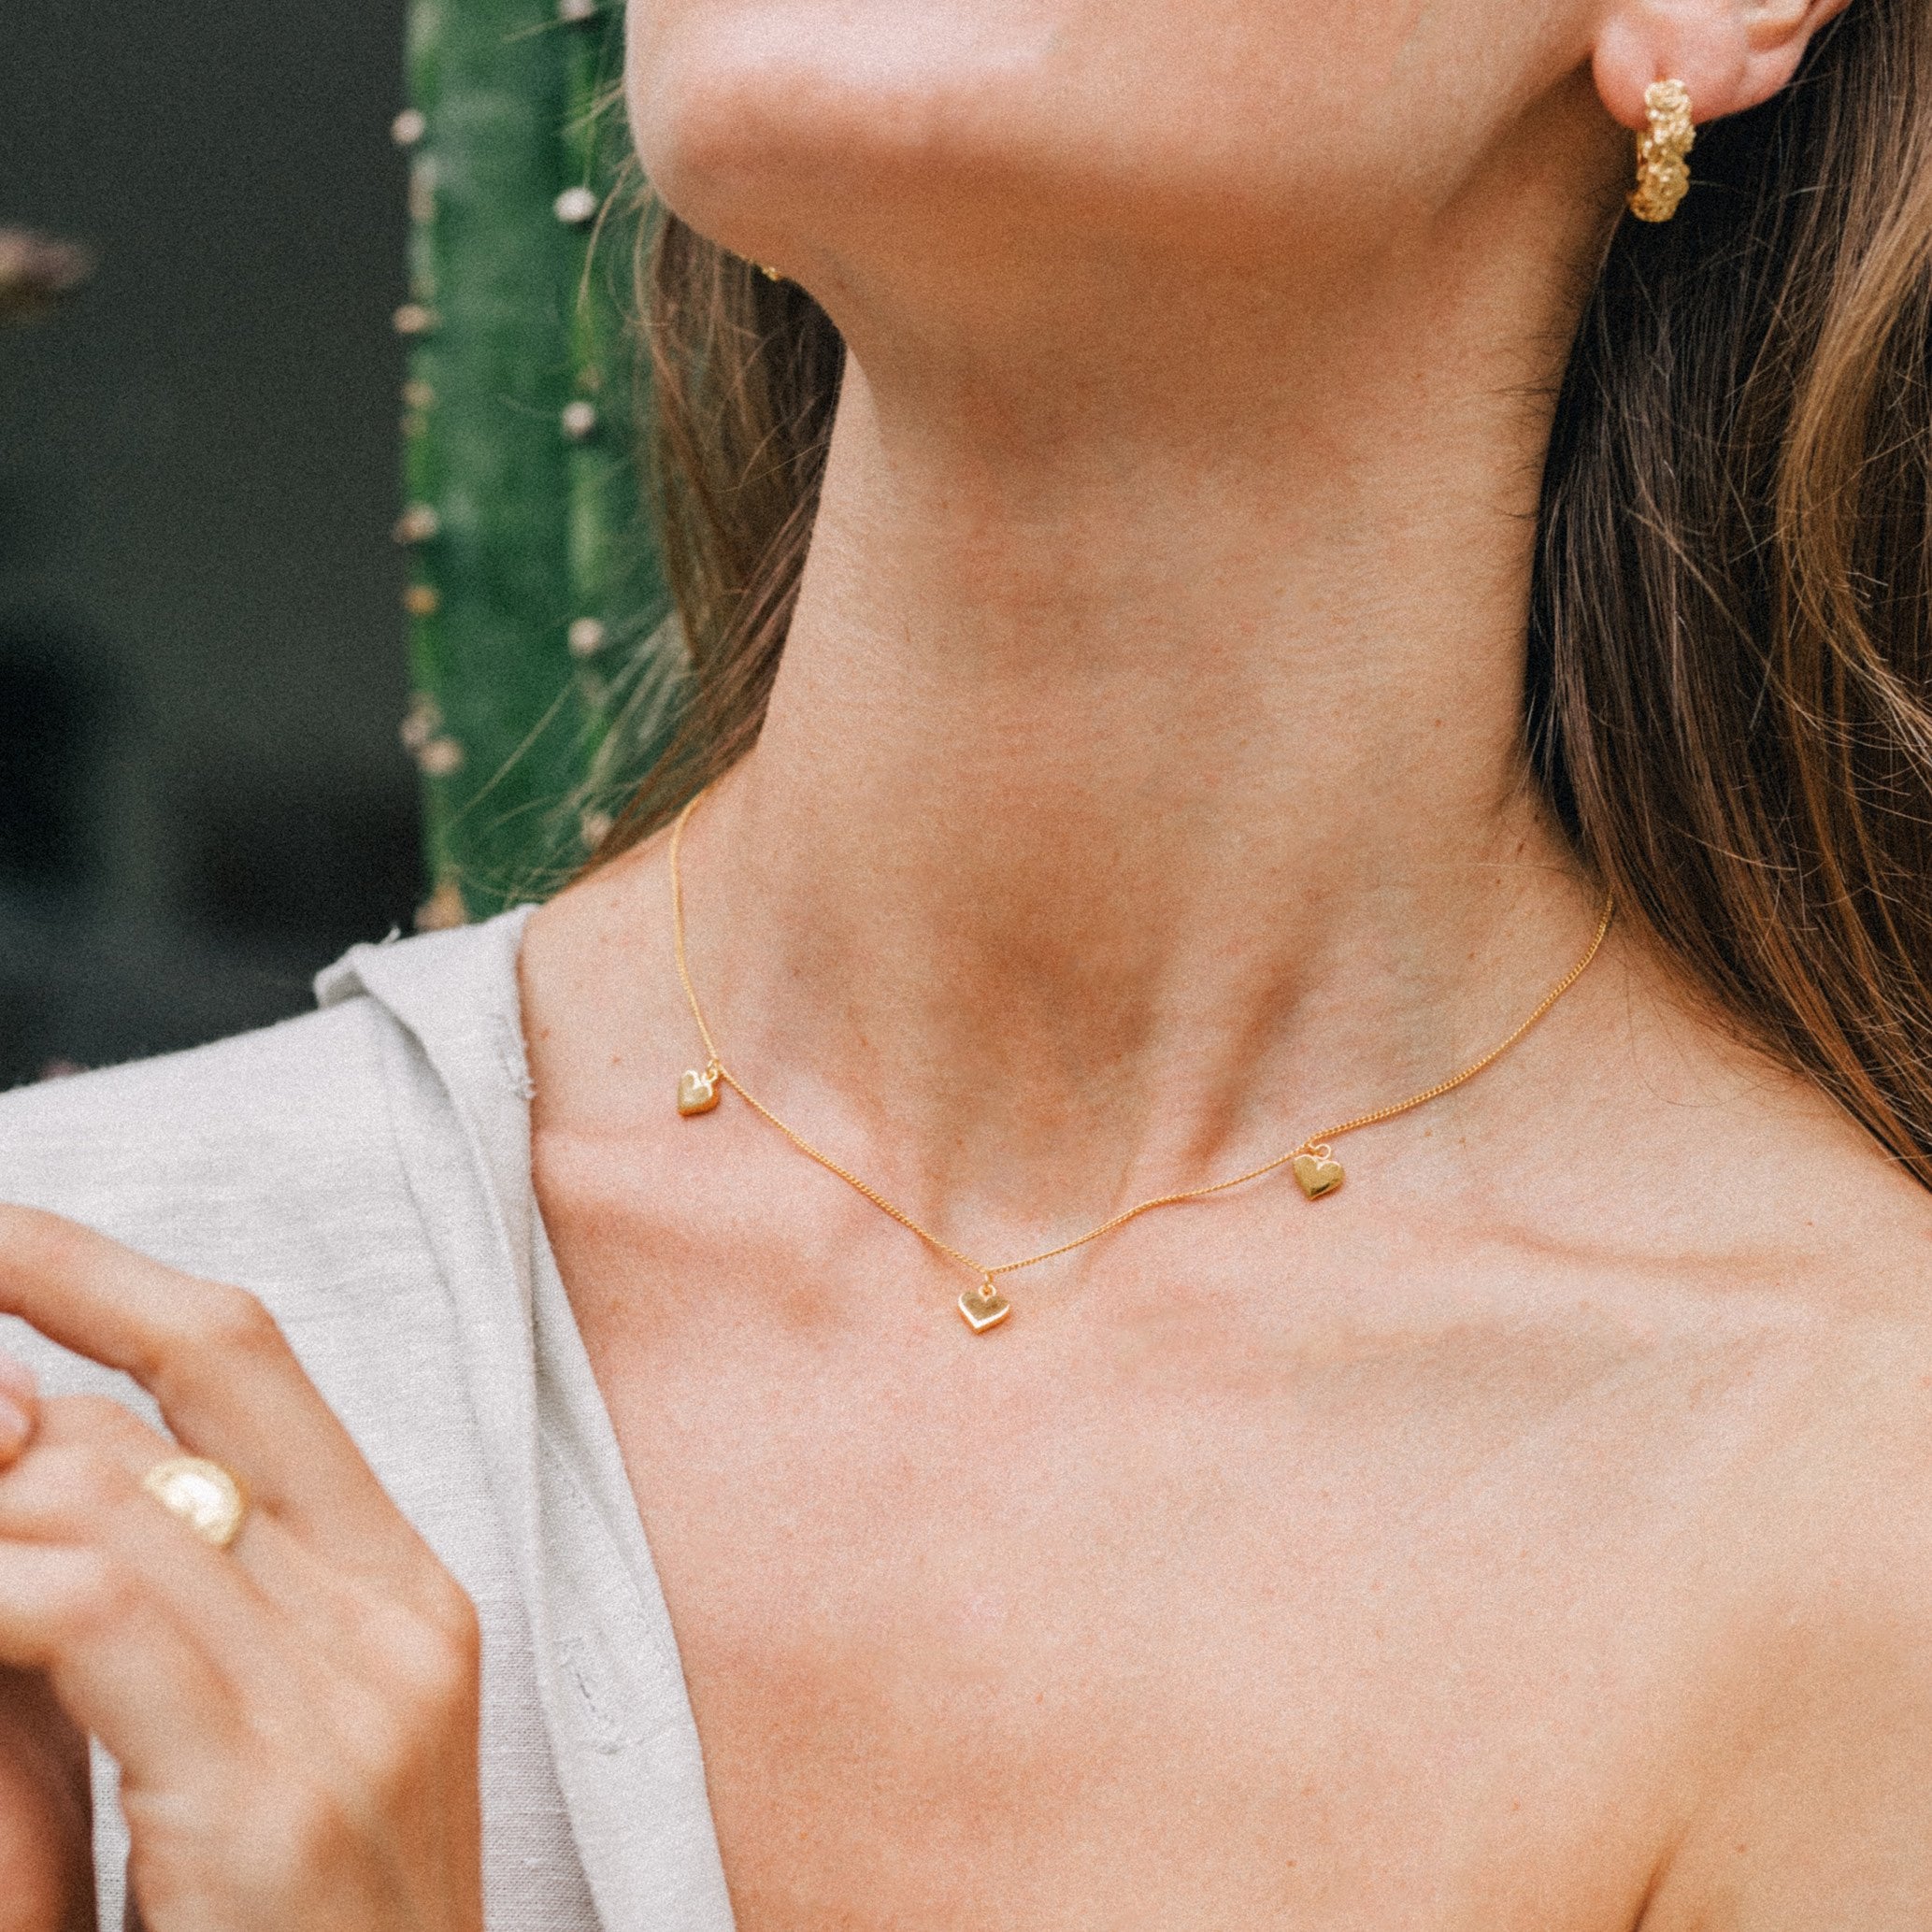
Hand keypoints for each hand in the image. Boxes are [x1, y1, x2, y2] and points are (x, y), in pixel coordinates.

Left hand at [0, 1205, 483, 1931]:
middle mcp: (394, 1610)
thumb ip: (166, 1607)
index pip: (245, 1351)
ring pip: (111, 1497)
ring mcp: (353, 1695)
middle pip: (164, 1407)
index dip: (99, 1269)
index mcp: (403, 1584)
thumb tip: (44, 1447)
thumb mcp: (263, 1758)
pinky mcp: (282, 1791)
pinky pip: (94, 1610)